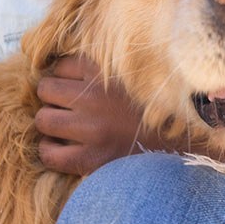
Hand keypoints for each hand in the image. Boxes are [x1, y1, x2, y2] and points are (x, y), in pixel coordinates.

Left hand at [34, 54, 161, 174]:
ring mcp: (92, 129)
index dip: (65, 77)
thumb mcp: (131, 73)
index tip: (76, 87)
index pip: (60, 66)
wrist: (181, 145)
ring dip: (50, 122)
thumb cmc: (154, 106)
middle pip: (46, 89)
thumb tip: (60, 64)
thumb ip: (101, 65)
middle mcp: (95, 97)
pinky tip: (61, 148)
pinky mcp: (93, 158)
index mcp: (105, 72)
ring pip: (43, 119)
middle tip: (66, 107)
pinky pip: (49, 154)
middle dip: (52, 97)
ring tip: (63, 127)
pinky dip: (50, 151)